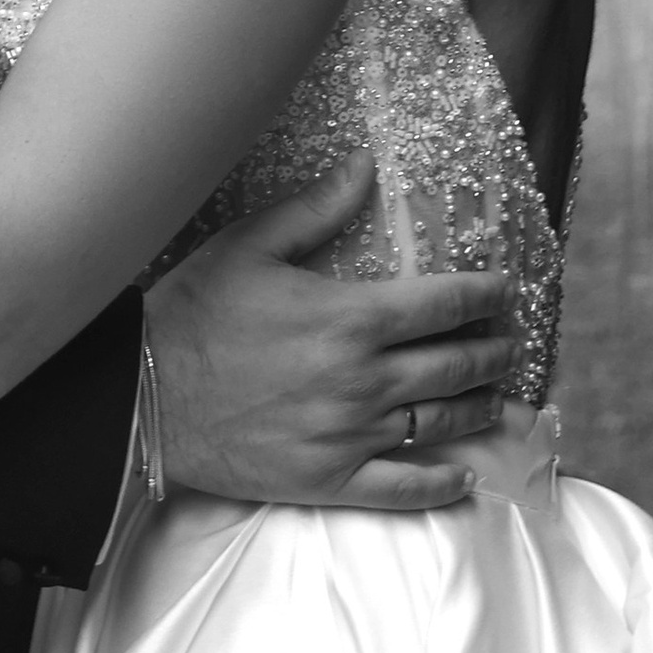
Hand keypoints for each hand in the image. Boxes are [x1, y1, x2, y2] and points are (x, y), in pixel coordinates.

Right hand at [147, 156, 514, 513]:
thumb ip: (316, 208)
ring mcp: (351, 435)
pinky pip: (404, 487)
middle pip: (456, 364)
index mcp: (352, 317)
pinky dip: (442, 483)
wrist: (142, 398)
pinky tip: (463, 475)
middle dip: (493, 350)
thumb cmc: (192, 314)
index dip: (486, 296)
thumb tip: (366, 165)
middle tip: (510, 341)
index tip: (506, 291)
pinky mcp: (330, 480)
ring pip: (440, 422)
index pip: (446, 304)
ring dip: (479, 407)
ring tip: (496, 395)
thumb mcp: (249, 245)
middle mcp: (364, 380)